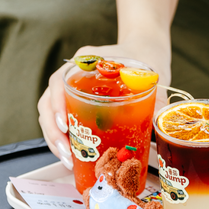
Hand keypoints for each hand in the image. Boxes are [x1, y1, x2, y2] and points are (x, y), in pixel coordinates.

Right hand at [37, 34, 171, 167]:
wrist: (145, 50)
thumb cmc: (144, 56)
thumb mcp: (150, 74)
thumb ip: (155, 96)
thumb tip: (159, 121)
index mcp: (85, 62)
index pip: (58, 81)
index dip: (56, 104)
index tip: (64, 124)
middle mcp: (73, 75)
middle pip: (48, 103)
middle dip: (53, 131)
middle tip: (66, 152)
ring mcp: (74, 89)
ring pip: (51, 115)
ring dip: (55, 139)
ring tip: (67, 159)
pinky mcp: (80, 103)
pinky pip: (64, 121)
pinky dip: (65, 139)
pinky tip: (72, 155)